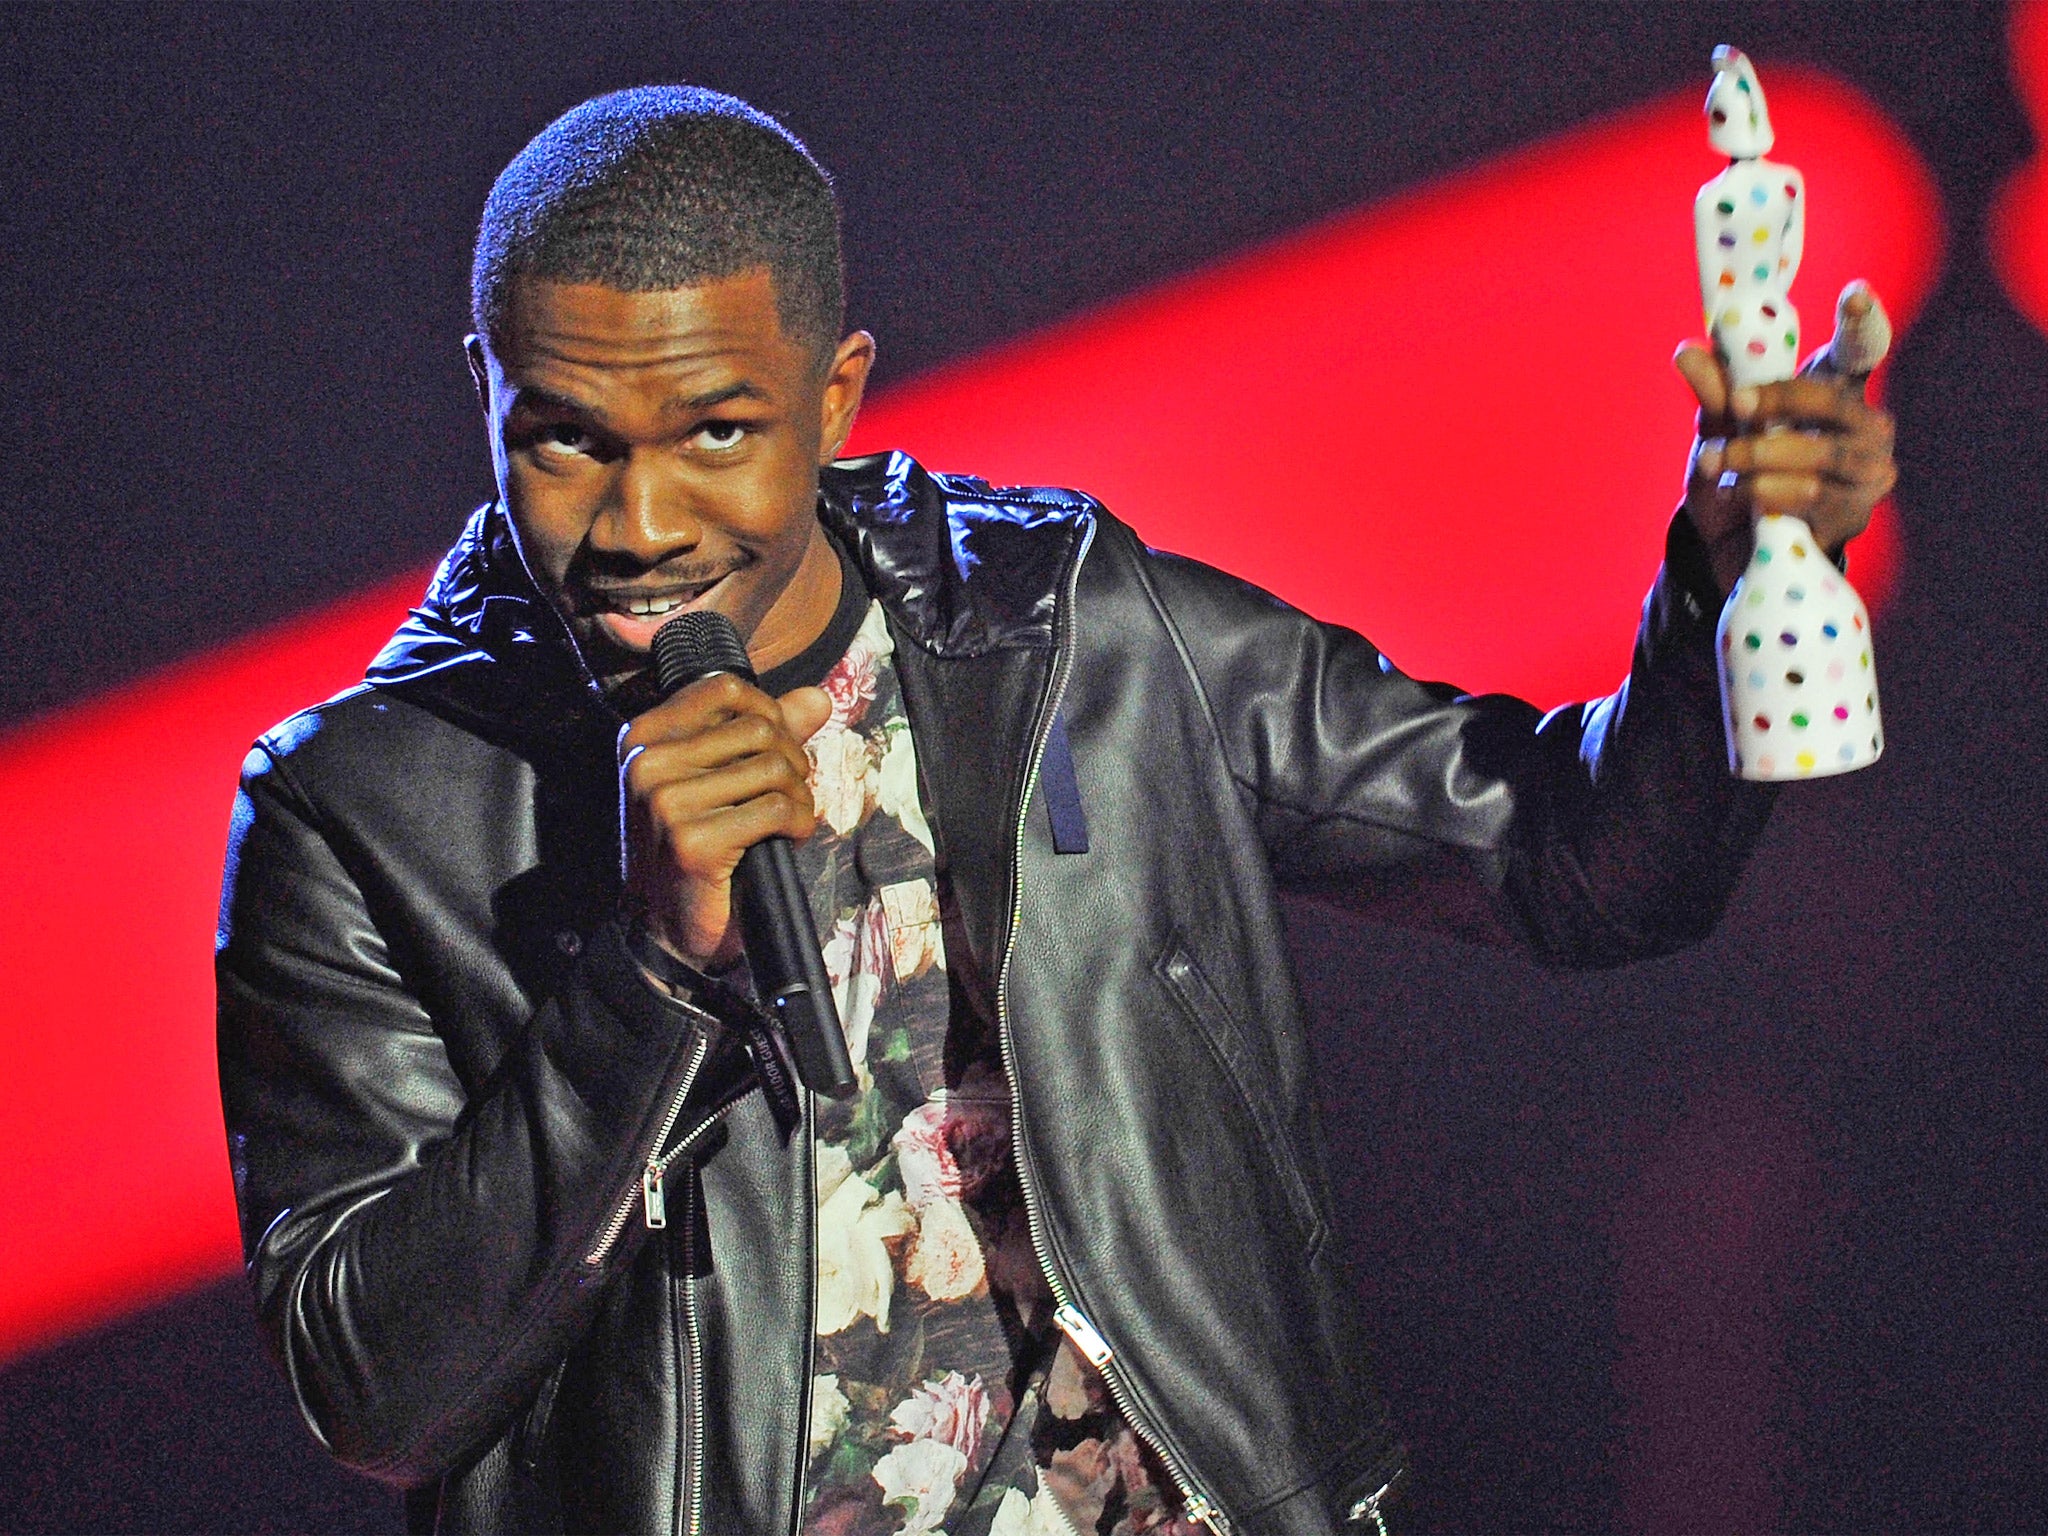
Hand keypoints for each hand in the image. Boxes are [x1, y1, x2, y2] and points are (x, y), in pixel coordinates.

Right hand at [618, 675, 831, 966]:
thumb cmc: (696, 844)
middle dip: (792, 761)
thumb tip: (818, 698)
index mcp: (644, 736)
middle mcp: (647, 762)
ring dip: (798, 796)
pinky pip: (775, 809)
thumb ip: (767, 732)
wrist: (666, 924)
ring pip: (772, 768)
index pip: (727, 688)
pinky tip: (789, 838)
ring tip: (788, 818)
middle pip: (758, 729)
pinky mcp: (692, 841)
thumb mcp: (722, 776)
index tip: (775, 749)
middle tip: (788, 794)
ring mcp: (665, 802)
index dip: (769, 713)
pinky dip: (799, 823)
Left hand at [1675, 281, 1899, 595]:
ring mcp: (1867, 474)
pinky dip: (1765, 492)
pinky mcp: (1853, 516)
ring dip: (1757, 456)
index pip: (1859, 350)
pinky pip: (1810, 496)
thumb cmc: (1734, 478)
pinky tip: (1740, 497)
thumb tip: (1687, 351)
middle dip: (1776, 402)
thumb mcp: (1717, 433)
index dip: (1862, 321)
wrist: (1729, 551)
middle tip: (1736, 405)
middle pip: (1831, 402)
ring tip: (1719, 463)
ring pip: (1816, 455)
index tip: (1856, 292)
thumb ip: (1713, 394)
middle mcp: (1864, 429)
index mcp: (1836, 393)